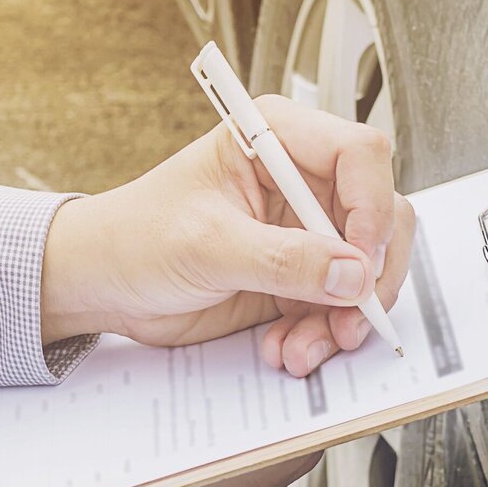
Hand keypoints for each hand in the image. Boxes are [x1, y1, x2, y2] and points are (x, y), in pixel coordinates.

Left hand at [41, 95, 415, 376]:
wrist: (105, 285)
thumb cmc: (135, 237)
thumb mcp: (206, 244)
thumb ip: (283, 258)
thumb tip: (350, 272)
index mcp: (277, 139)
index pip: (360, 156)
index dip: (372, 208)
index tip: (357, 262)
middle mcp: (301, 180)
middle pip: (381, 215)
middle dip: (369, 275)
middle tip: (349, 317)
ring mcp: (305, 230)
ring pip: (367, 269)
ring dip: (345, 316)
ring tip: (303, 347)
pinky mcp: (301, 275)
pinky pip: (340, 306)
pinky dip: (324, 334)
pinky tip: (289, 347)